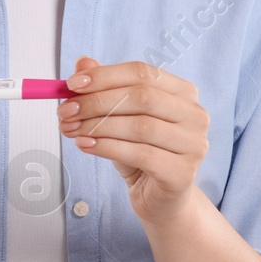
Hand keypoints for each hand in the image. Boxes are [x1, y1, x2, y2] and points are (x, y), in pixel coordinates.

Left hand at [57, 56, 209, 227]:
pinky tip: (86, 146)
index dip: (105, 76)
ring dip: (98, 126)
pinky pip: (141, 155)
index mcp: (183, 93)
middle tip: (66, 110)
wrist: (159, 199)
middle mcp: (195, 115)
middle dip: (97, 102)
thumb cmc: (140, 153)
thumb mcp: (120, 118)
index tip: (72, 83)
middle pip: (142, 98)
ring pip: (140, 127)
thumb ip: (105, 89)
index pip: (142, 73)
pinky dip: (108, 148)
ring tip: (71, 129)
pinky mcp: (182, 174)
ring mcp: (193, 145)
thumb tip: (82, 62)